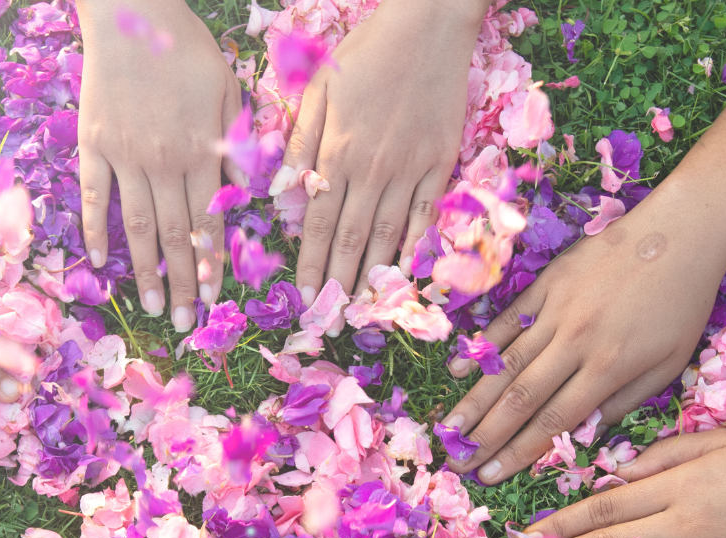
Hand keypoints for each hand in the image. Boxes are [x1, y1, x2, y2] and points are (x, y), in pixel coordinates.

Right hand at [76, 0, 240, 331]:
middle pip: (173, 235)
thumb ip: (235, 142)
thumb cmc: (186, 47)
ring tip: (150, 306)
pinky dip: (96, 230)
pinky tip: (99, 262)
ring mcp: (124, 156)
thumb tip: (242, 191)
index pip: (208, 222)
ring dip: (145, 270)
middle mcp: (163, 162)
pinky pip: (94, 196)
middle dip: (182, 283)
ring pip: (136, 226)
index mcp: (201, 152)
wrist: (131, 12)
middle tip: (184, 323)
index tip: (214, 301)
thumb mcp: (227, 89)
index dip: (211, 264)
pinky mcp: (94, 144)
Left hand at [281, 0, 481, 292]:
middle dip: (341, 283)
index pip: (318, 224)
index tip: (308, 297)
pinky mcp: (441, 163)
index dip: (313, 265)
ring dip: (375, 275)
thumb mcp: (318, 87)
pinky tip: (406, 271)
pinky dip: (416, 247)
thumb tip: (284, 190)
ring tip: (365, 308)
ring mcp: (410, 169)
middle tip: (333, 319)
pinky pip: (427, 215)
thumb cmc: (365, 53)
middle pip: (352, 239)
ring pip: (389, 234)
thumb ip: (300, 140)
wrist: (426, 27)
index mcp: (336, 153)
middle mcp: (371, 169)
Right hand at [442, 198, 725, 483]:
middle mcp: (575, 342)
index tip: (489, 477)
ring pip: (506, 363)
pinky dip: (481, 346)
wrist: (682, 232)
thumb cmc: (683, 303)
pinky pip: (507, 320)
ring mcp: (557, 310)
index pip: (552, 421)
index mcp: (607, 367)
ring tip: (447, 428)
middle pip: (520, 398)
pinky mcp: (548, 283)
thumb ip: (624, 402)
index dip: (517, 453)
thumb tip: (582, 434)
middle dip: (485, 436)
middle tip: (457, 462)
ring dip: (474, 400)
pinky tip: (457, 369)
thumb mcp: (668, 364)